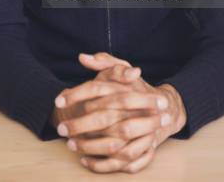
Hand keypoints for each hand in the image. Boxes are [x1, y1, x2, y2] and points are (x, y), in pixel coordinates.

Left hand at [54, 52, 186, 173]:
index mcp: (126, 88)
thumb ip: (104, 62)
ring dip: (90, 147)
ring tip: (71, 145)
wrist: (165, 107)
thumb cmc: (136, 88)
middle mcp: (136, 109)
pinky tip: (86, 161)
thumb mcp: (121, 71)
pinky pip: (124, 163)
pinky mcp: (146, 149)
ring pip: (114, 144)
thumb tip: (82, 57)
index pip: (98, 88)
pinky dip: (103, 165)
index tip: (58, 100)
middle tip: (61, 128)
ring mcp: (144, 131)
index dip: (76, 94)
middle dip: (80, 125)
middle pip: (105, 118)